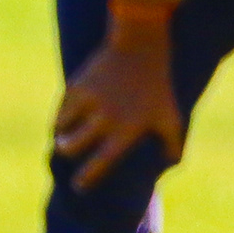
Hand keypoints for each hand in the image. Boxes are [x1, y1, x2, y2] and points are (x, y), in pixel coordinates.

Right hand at [52, 28, 184, 187]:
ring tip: (65, 132)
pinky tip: (65, 117)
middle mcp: (104, 119)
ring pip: (61, 128)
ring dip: (62, 132)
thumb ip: (172, 143)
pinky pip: (61, 109)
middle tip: (66, 149)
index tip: (78, 186)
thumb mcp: (171, 115)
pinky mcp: (76, 86)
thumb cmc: (158, 85)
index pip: (101, 163)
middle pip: (70, 147)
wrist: (139, 46)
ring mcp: (88, 102)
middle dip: (65, 151)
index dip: (87, 178)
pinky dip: (61, 115)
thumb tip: (172, 164)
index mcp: (126, 131)